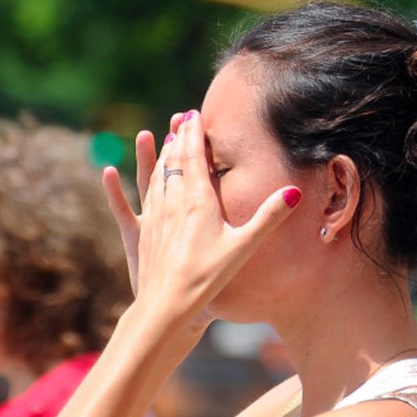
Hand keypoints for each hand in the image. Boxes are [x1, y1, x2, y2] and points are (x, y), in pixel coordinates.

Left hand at [102, 110, 299, 327]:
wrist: (167, 303)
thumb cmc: (208, 276)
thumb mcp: (244, 246)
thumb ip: (268, 217)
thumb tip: (293, 192)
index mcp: (197, 200)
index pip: (194, 156)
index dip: (194, 133)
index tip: (194, 113)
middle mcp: (173, 201)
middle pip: (174, 160)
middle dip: (179, 137)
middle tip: (182, 119)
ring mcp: (155, 216)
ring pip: (156, 176)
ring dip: (161, 154)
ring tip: (165, 139)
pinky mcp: (143, 232)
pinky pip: (139, 198)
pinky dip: (137, 181)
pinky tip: (123, 173)